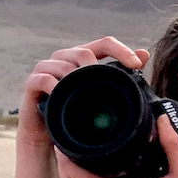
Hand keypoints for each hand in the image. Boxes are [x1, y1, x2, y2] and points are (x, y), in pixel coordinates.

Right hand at [18, 36, 149, 150]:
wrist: (48, 134)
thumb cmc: (77, 112)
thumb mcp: (101, 94)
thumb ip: (120, 74)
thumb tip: (144, 54)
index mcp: (83, 56)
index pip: (105, 43)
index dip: (121, 50)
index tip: (137, 65)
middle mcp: (65, 57)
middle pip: (84, 52)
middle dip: (99, 69)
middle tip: (110, 89)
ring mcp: (47, 68)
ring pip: (65, 65)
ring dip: (77, 80)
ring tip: (87, 96)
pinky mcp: (32, 82)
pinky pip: (43, 78)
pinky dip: (54, 86)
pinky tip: (63, 96)